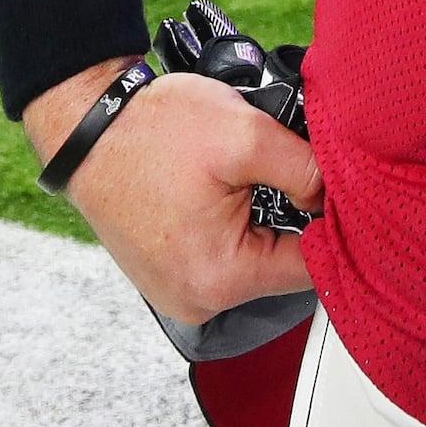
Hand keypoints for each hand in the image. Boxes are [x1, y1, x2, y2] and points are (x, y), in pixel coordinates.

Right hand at [21, 66, 319, 326]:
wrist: (86, 125)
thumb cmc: (150, 130)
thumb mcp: (245, 134)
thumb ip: (306, 169)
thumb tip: (338, 197)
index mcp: (220, 278)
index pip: (314, 268)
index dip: (335, 223)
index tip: (339, 188)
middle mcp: (198, 301)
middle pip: (284, 267)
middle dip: (295, 218)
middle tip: (286, 171)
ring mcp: (179, 292)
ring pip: (256, 261)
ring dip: (266, 221)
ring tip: (249, 180)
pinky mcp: (169, 274)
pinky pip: (225, 256)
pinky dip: (235, 225)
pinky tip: (226, 193)